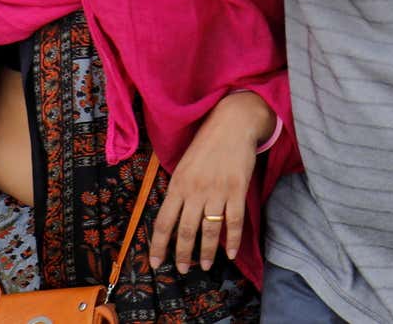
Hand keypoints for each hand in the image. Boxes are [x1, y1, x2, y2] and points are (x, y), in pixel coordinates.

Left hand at [148, 92, 272, 272]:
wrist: (232, 123)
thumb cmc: (206, 143)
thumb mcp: (183, 164)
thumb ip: (179, 189)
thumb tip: (172, 215)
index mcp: (178, 184)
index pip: (164, 221)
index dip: (159, 245)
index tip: (156, 262)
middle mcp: (195, 190)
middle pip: (186, 230)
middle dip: (183, 254)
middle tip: (183, 269)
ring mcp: (217, 191)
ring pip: (209, 229)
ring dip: (206, 251)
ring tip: (205, 265)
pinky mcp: (237, 190)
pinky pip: (234, 221)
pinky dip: (232, 240)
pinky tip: (230, 253)